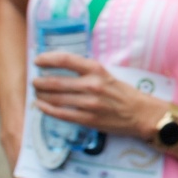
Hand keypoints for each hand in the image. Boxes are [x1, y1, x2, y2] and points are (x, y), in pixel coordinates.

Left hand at [30, 53, 163, 139]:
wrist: (142, 114)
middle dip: (39, 81)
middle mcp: (92, 85)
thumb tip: (60, 69)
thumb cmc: (124, 94)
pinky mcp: (87, 119)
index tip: (38, 60)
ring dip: (40, 95)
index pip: (66, 60)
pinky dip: (46, 109)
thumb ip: (86, 72)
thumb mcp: (107, 75)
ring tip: (37, 93)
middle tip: (35, 81)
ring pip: (54, 98)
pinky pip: (60, 113)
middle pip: (55, 81)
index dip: (47, 59)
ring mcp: (89, 104)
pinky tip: (40, 105)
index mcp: (98, 70)